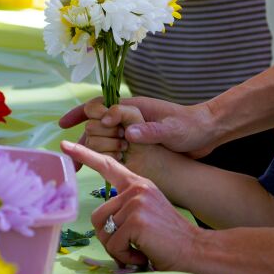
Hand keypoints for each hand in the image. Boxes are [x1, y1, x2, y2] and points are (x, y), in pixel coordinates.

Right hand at [60, 95, 221, 158]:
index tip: (65, 124)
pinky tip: (95, 168)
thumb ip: (152, 131)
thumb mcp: (173, 130)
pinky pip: (114, 147)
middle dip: (84, 136)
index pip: (100, 106)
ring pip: (102, 137)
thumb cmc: (192, 127)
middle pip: (96, 123)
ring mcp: (133, 129)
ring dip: (90, 148)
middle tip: (73, 155)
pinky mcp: (138, 142)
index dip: (81, 113)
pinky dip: (102, 155)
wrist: (208, 132)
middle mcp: (130, 117)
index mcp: (135, 108)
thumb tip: (129, 133)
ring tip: (76, 165)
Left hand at [61, 140, 201, 270]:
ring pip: (105, 232)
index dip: (85, 155)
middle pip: (98, 216)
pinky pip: (114, 245)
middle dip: (110, 238)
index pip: (108, 166)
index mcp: (138, 184)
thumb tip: (104, 224)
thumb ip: (127, 210)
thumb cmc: (169, 240)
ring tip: (140, 250)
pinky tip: (144, 255)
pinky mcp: (136, 220)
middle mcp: (136, 189)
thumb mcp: (147, 214)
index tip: (66, 144)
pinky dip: (126, 257)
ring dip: (118, 250)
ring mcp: (136, 202)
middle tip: (133, 247)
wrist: (197, 250)